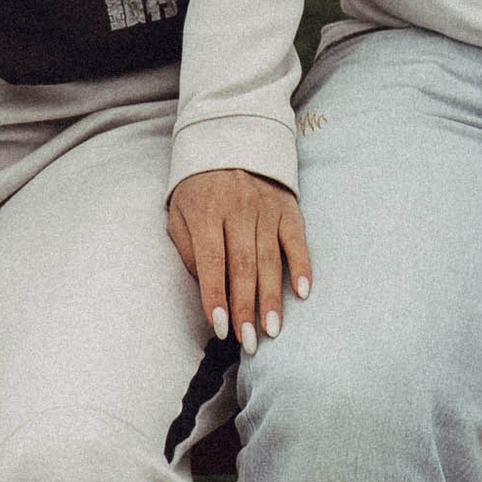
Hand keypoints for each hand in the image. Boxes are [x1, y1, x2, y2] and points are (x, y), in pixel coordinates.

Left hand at [166, 166, 311, 352]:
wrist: (230, 140)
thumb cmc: (197, 188)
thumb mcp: (178, 213)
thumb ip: (188, 249)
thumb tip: (208, 287)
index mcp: (206, 211)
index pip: (212, 261)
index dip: (216, 296)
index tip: (220, 327)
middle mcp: (239, 210)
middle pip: (243, 266)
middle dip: (245, 307)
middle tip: (248, 342)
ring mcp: (267, 209)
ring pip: (270, 260)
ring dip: (272, 298)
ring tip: (272, 330)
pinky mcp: (288, 209)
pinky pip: (296, 241)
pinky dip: (301, 266)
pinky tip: (302, 293)